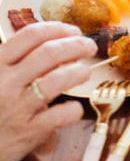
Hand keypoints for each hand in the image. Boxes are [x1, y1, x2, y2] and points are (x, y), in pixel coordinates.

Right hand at [0, 22, 96, 160]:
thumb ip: (14, 62)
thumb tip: (51, 43)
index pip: (30, 36)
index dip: (57, 29)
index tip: (73, 30)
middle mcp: (7, 82)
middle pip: (49, 53)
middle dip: (76, 45)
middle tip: (90, 46)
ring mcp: (18, 107)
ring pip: (57, 80)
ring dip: (78, 71)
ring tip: (85, 71)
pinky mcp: (29, 131)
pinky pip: (61, 114)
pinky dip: (74, 108)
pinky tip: (74, 107)